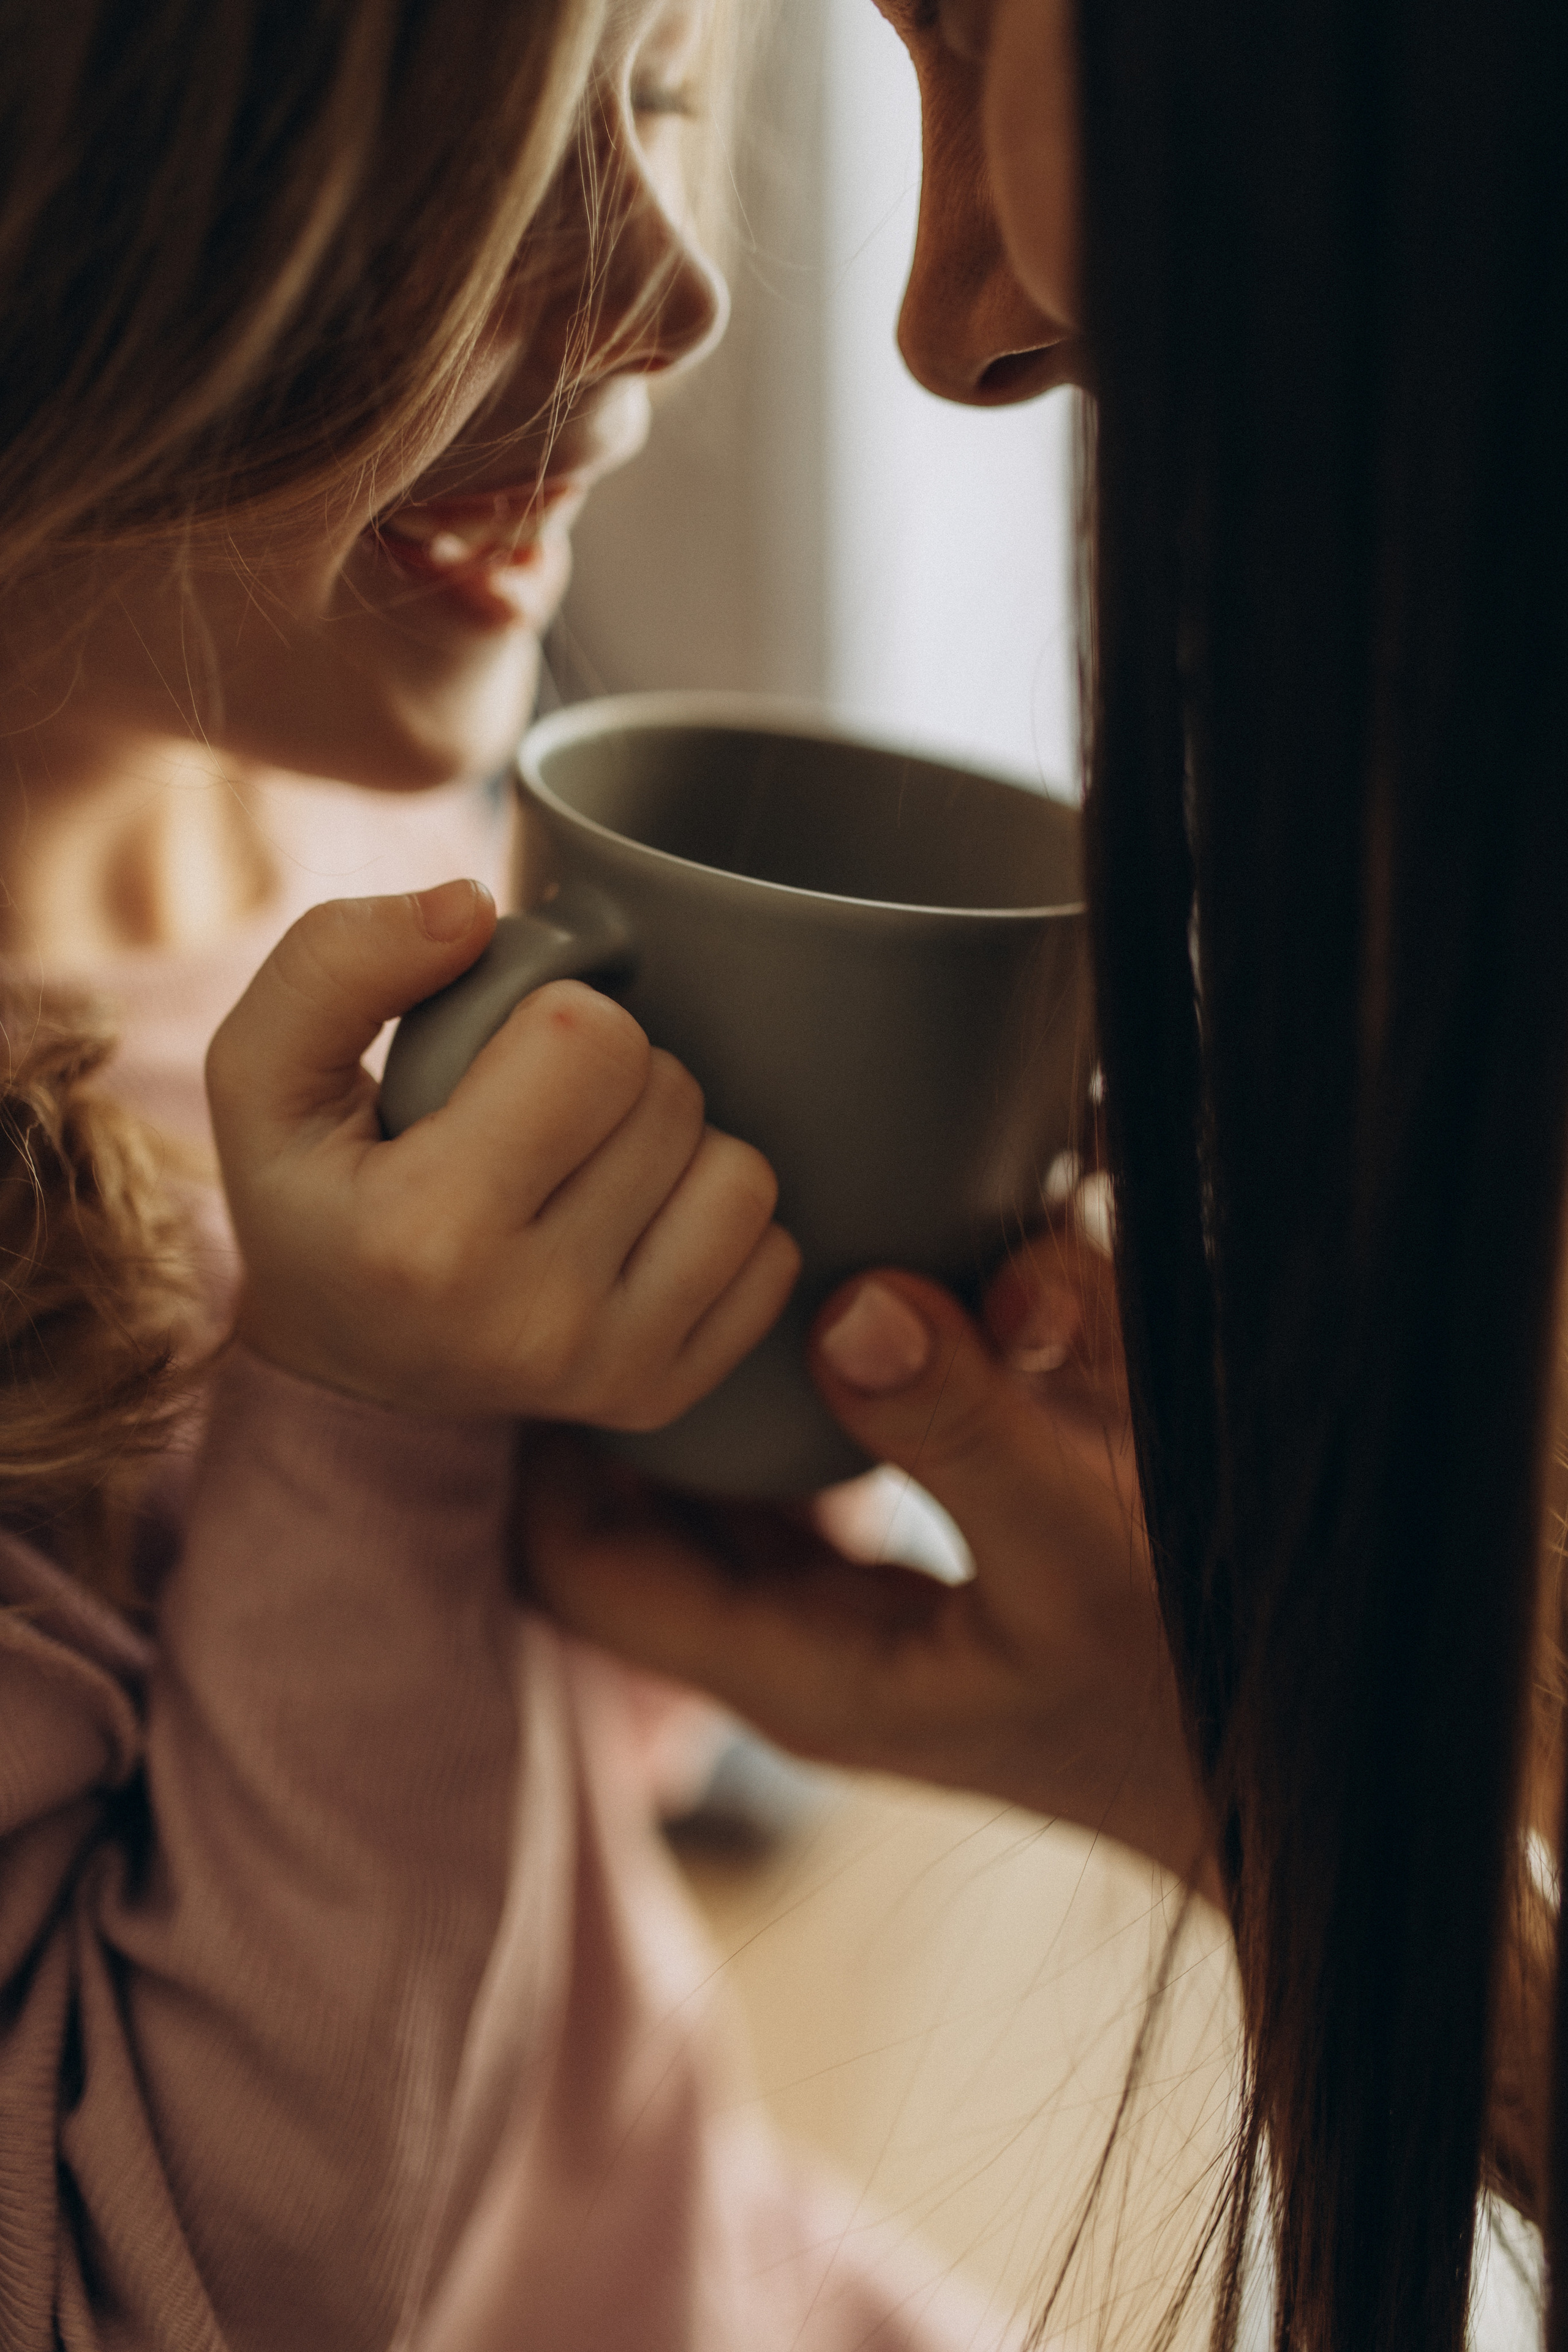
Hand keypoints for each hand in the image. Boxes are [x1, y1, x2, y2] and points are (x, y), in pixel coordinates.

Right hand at [206, 880, 800, 1421]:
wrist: (341, 1365)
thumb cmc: (311, 1197)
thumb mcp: (262, 1074)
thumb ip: (337, 962)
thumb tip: (472, 907)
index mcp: (428, 1233)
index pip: (591, 1037)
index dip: (555, 1013)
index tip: (499, 1056)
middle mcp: (531, 1320)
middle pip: (670, 1095)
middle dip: (612, 1075)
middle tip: (536, 1116)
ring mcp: (610, 1368)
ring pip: (740, 1172)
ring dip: (673, 1144)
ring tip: (584, 1167)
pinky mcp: (667, 1394)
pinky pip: (773, 1251)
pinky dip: (711, 1217)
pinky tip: (632, 1226)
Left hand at [522, 1215, 1220, 1899]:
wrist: (1314, 1776)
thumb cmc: (1192, 1691)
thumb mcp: (1081, 1558)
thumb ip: (967, 1431)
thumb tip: (852, 1302)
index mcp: (795, 1663)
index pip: (577, 1561)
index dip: (542, 1441)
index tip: (562, 1303)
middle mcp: (812, 1630)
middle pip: (647, 1494)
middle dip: (640, 1375)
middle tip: (641, 1233)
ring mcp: (879, 1592)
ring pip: (749, 1461)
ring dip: (758, 1362)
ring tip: (765, 1239)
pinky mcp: (951, 1545)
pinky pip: (858, 1439)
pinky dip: (872, 1362)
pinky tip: (928, 1283)